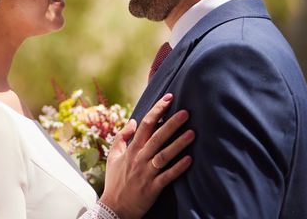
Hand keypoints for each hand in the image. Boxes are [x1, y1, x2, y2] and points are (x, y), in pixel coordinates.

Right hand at [99, 94, 193, 218]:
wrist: (114, 208)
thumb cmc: (115, 180)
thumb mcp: (113, 156)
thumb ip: (122, 137)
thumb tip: (133, 121)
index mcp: (131, 149)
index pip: (145, 125)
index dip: (157, 110)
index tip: (169, 98)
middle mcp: (139, 158)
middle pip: (157, 137)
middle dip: (172, 124)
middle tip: (186, 112)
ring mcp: (146, 173)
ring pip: (164, 155)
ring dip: (179, 144)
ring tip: (192, 133)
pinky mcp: (153, 188)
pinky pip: (168, 176)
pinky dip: (178, 168)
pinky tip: (190, 160)